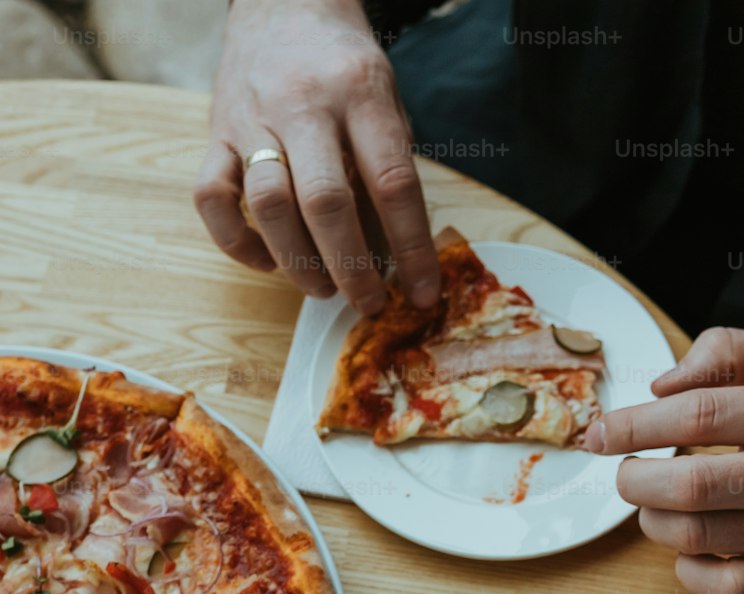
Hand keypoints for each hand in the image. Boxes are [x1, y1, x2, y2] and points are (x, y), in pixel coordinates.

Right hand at [195, 0, 439, 308]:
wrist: (282, 2)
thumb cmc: (343, 68)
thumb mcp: (385, 105)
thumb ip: (387, 172)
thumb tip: (392, 258)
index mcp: (360, 94)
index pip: (392, 184)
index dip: (411, 249)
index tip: (422, 293)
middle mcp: (305, 104)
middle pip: (326, 202)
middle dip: (351, 267)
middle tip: (368, 303)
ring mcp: (253, 118)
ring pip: (269, 205)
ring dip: (298, 262)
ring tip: (323, 288)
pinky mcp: (216, 133)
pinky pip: (212, 199)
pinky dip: (237, 242)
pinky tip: (266, 259)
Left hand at [588, 327, 743, 593]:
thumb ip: (727, 353)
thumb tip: (660, 385)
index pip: (701, 416)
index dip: (636, 425)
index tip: (600, 433)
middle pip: (692, 486)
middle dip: (636, 481)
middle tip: (626, 474)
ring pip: (699, 539)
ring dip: (655, 522)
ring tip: (654, 505)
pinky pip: (726, 590)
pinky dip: (689, 573)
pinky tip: (689, 550)